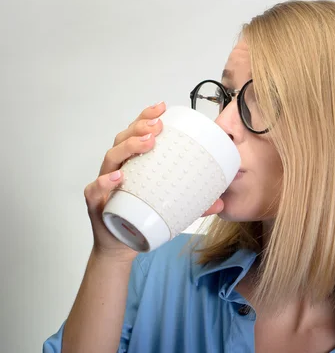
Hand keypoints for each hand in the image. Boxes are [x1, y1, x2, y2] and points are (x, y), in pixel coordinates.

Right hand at [83, 102, 223, 260]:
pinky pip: (95, 189)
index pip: (137, 133)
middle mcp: (117, 168)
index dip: (147, 117)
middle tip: (158, 126)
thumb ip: (195, 204)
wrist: (121, 246)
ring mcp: (105, 185)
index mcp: (133, 163)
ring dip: (128, 147)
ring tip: (147, 143)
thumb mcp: (172, 208)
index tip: (162, 107)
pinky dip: (105, 181)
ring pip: (111, 157)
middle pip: (123, 139)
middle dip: (140, 127)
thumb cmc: (142, 219)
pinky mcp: (96, 203)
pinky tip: (119, 177)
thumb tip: (221, 201)